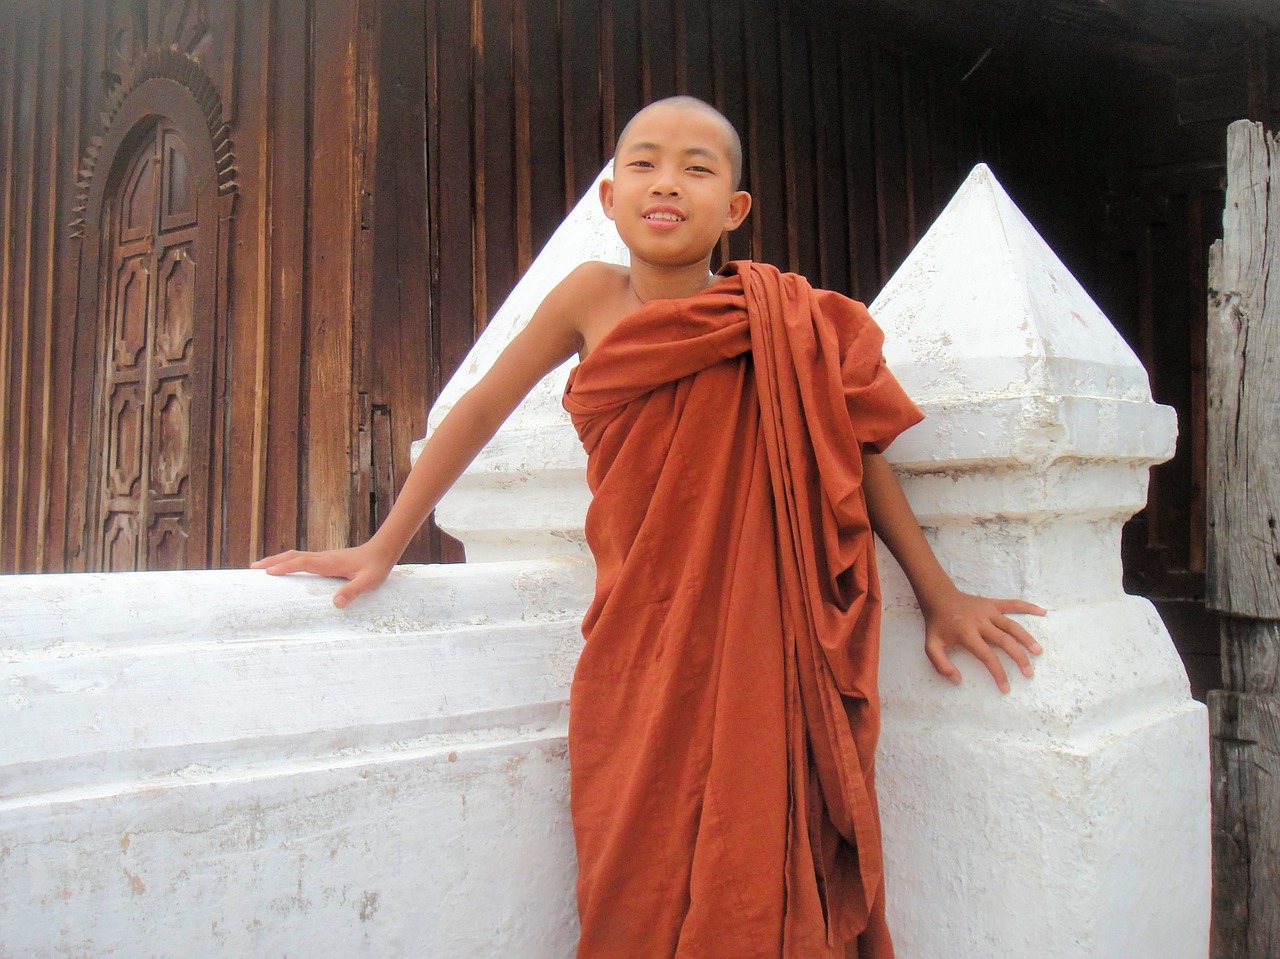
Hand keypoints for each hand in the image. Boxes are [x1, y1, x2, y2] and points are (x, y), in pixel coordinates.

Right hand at [251, 541, 396, 607]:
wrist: (383, 550)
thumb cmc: (376, 568)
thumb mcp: (368, 582)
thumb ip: (353, 591)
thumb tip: (336, 603)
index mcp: (329, 563)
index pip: (302, 563)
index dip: (285, 567)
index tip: (268, 572)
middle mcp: (323, 557)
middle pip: (293, 556)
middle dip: (273, 561)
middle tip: (252, 568)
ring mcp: (324, 557)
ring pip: (296, 556)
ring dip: (278, 560)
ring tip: (261, 567)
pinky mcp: (326, 559)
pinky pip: (302, 559)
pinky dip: (288, 561)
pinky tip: (286, 567)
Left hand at [922, 589, 1045, 692]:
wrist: (938, 597)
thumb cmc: (937, 625)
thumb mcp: (931, 646)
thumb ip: (941, 665)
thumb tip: (958, 680)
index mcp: (967, 634)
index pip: (987, 656)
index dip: (998, 673)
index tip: (1006, 687)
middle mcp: (981, 622)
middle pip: (1005, 641)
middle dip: (1018, 658)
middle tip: (1029, 673)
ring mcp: (988, 611)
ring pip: (1012, 625)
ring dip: (1027, 638)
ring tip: (1038, 651)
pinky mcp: (992, 603)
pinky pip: (1012, 604)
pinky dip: (1028, 607)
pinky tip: (1042, 612)